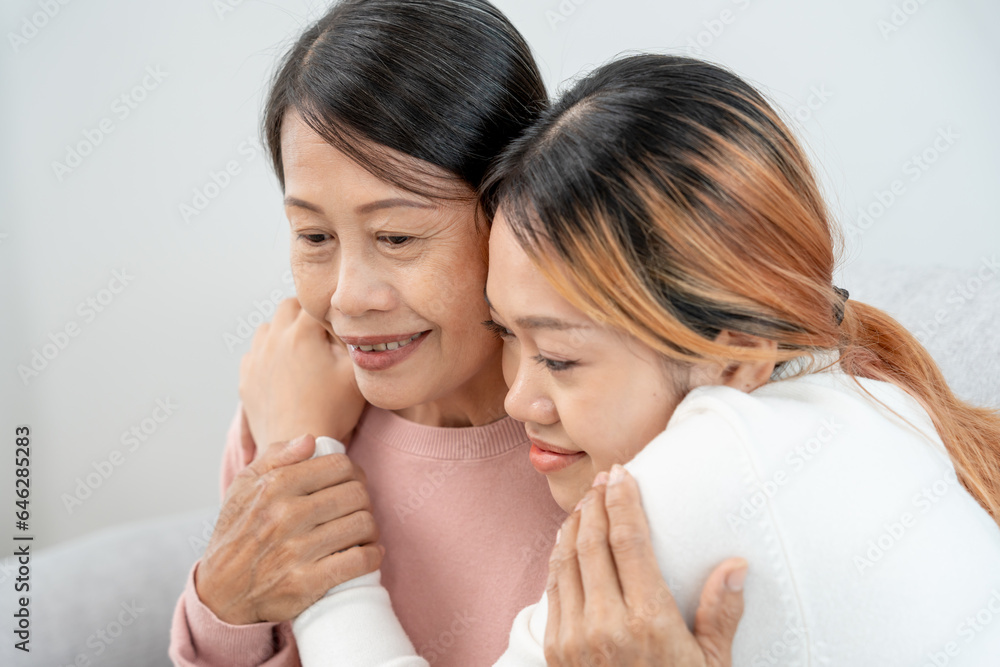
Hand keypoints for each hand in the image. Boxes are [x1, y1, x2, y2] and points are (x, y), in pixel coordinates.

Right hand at [195, 434, 381, 624]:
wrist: (220, 592)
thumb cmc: (236, 533)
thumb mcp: (244, 485)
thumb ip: (277, 455)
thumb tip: (311, 440)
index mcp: (274, 486)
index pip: (339, 465)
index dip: (353, 472)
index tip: (351, 484)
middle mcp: (286, 515)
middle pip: (356, 493)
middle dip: (364, 500)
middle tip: (358, 509)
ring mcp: (296, 551)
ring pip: (362, 524)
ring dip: (369, 528)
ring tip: (362, 532)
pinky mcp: (306, 583)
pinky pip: (359, 560)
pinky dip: (372, 556)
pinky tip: (368, 554)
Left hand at [240, 298, 364, 445]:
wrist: (299, 446)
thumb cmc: (332, 410)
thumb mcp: (355, 374)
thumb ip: (354, 343)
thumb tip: (350, 326)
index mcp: (302, 333)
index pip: (315, 303)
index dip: (330, 311)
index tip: (338, 325)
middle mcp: (274, 339)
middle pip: (287, 307)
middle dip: (304, 315)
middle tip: (320, 334)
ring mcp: (256, 359)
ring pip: (267, 328)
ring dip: (283, 332)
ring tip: (300, 352)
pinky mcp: (246, 379)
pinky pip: (254, 354)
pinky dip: (267, 355)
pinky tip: (282, 371)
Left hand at [544, 465, 746, 666]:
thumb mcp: (712, 665)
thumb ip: (721, 614)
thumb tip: (736, 565)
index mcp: (649, 622)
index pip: (629, 543)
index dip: (624, 502)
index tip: (622, 474)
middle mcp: (606, 625)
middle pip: (593, 543)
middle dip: (597, 504)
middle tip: (605, 480)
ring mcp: (575, 638)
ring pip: (566, 562)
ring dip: (574, 526)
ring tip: (587, 503)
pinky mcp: (556, 650)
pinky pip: (553, 590)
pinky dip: (559, 559)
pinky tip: (569, 544)